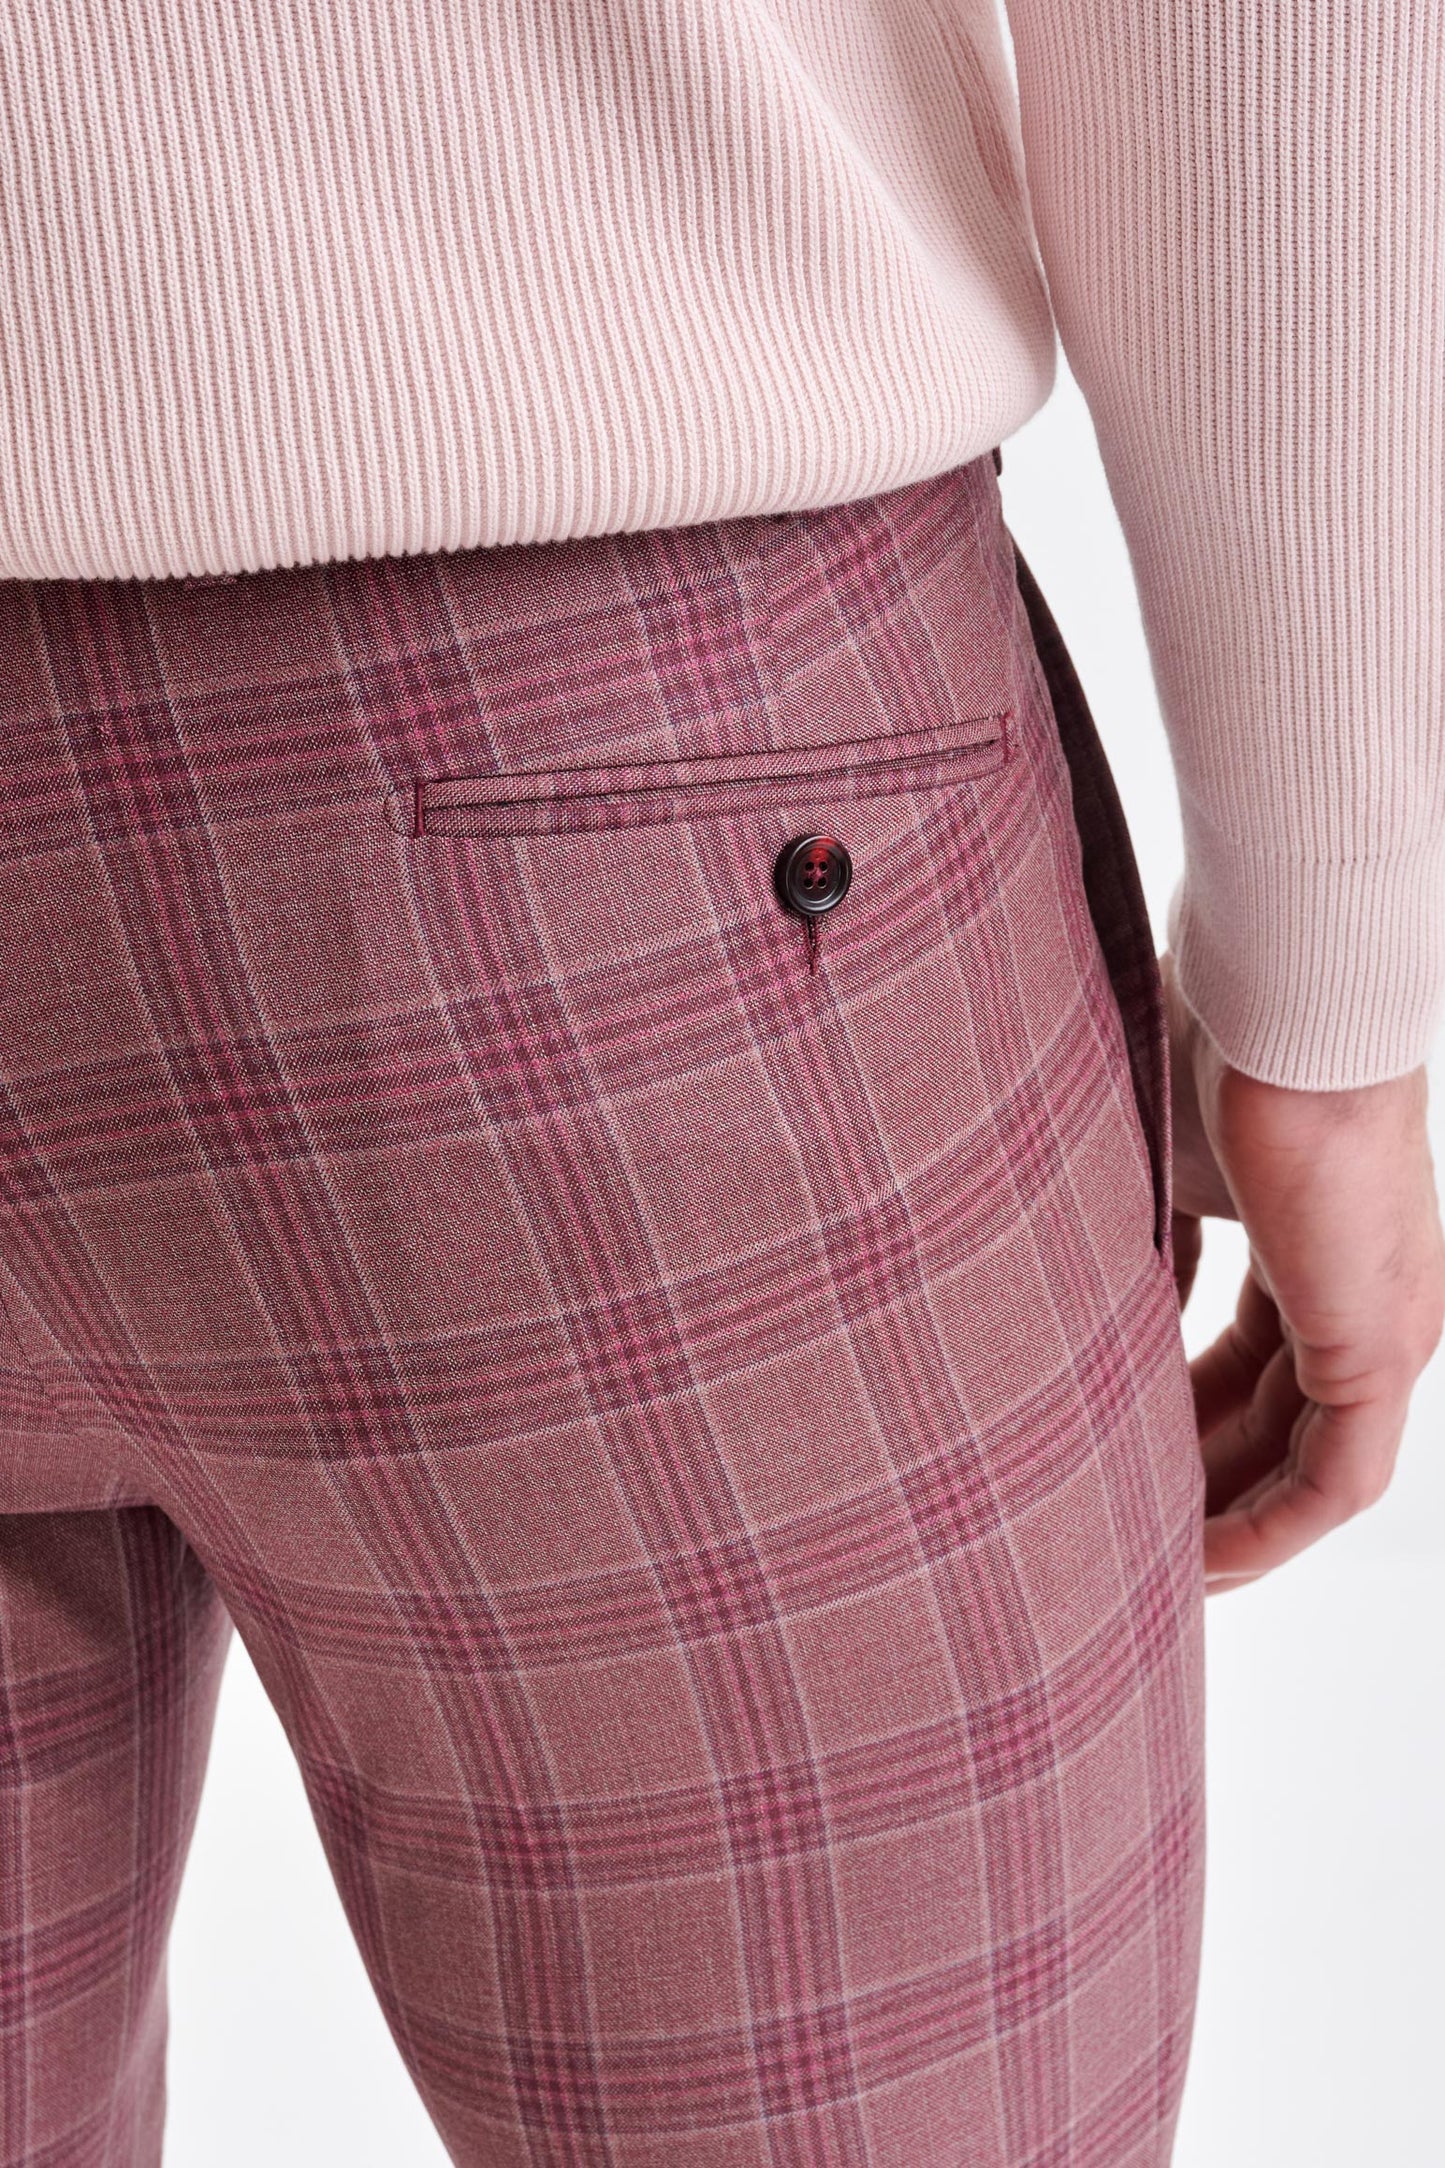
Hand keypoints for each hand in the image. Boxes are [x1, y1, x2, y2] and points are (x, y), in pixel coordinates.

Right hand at [1165, 954, 1444, 1591]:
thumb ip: (1133, 1233)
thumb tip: (1058, 1275)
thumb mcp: (1154, 1161)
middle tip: (1115, 1525)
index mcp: (1315, 1246)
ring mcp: (1382, 1322)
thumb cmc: (1212, 1036)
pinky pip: (1336, 1479)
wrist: (1280, 999)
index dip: (1180, 1419)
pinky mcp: (1378, 1344)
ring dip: (1231, 1521)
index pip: (1250, 1362)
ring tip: (1150, 1567)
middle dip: (1194, 1479)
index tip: (1109, 1451)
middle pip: (1274, 1422)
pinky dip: (1272, 1528)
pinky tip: (1206, 1564)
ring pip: (1307, 1464)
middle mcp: (1363, 1294)